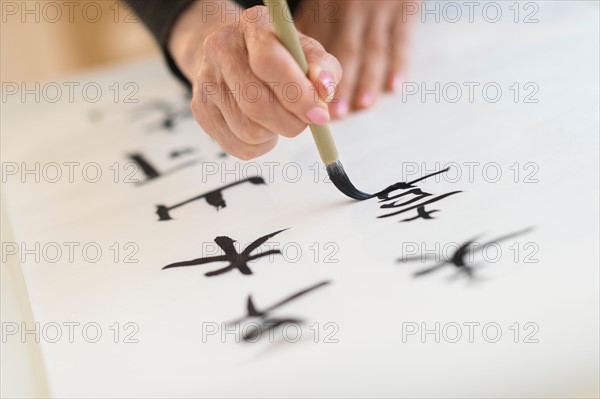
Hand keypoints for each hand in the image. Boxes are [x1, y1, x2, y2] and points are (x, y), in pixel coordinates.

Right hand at [169, 1, 341, 159]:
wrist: (237, 57)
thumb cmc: (280, 56)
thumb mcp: (307, 53)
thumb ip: (323, 69)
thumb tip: (323, 92)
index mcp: (252, 25)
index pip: (269, 62)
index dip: (297, 94)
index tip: (318, 113)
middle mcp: (221, 48)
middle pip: (256, 103)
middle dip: (290, 122)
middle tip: (305, 121)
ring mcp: (206, 80)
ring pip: (248, 130)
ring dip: (274, 133)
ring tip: (280, 118)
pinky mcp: (200, 110)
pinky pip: (237, 146)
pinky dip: (259, 145)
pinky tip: (262, 127)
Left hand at [295, 0, 416, 117]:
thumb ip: (314, 19)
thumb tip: (295, 54)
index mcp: (327, 3)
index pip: (318, 44)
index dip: (314, 75)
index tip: (308, 100)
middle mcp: (352, 6)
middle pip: (345, 51)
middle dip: (340, 85)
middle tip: (333, 113)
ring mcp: (379, 8)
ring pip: (371, 50)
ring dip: (366, 80)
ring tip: (360, 106)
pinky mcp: (405, 7)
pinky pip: (401, 39)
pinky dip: (398, 64)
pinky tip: (393, 86)